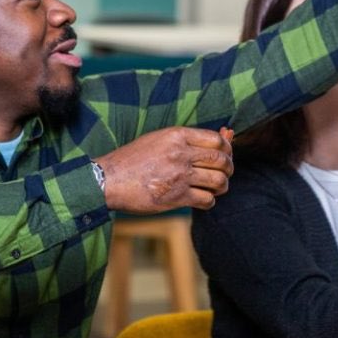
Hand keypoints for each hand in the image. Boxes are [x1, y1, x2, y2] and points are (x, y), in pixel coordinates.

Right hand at [98, 127, 232, 213]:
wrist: (109, 179)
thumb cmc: (133, 159)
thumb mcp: (158, 139)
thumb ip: (186, 140)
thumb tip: (222, 136)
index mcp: (176, 136)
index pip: (216, 140)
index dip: (227, 149)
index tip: (225, 155)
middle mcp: (180, 154)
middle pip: (221, 160)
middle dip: (228, 168)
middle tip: (225, 173)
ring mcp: (179, 176)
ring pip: (218, 181)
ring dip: (221, 186)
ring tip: (215, 187)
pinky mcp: (176, 197)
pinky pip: (206, 200)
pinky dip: (209, 201)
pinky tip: (202, 199)